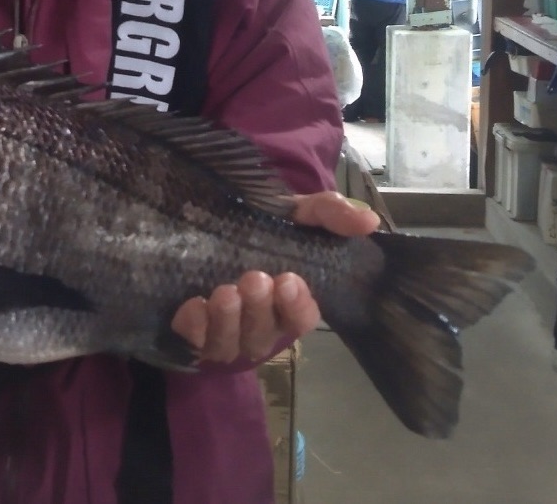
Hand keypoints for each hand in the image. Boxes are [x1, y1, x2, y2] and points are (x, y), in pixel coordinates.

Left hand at [170, 191, 380, 363]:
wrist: (201, 219)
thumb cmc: (257, 223)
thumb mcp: (293, 212)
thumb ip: (328, 213)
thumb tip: (367, 219)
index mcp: (286, 302)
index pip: (301, 318)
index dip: (297, 306)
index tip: (289, 280)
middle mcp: (256, 322)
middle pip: (264, 333)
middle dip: (259, 310)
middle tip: (254, 279)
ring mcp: (222, 331)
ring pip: (229, 344)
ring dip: (228, 321)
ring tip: (224, 293)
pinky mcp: (189, 331)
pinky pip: (191, 341)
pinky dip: (193, 326)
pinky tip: (192, 306)